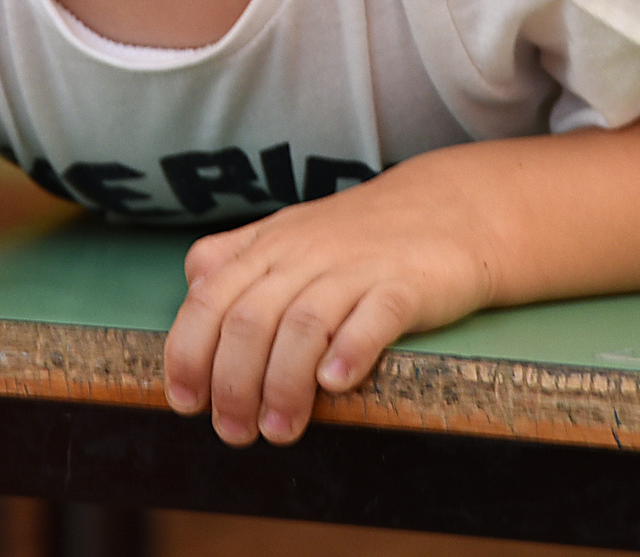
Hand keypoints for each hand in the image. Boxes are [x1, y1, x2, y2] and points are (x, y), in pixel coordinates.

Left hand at [162, 158, 497, 446]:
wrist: (454, 207)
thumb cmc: (362, 235)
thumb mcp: (289, 235)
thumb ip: (237, 260)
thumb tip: (191, 296)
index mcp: (270, 246)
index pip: (209, 298)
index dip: (188, 353)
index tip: (185, 402)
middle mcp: (306, 253)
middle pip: (250, 319)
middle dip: (232, 385)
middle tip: (235, 432)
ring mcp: (357, 266)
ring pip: (303, 323)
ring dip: (283, 384)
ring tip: (279, 429)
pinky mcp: (407, 283)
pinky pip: (375, 315)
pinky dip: (351, 350)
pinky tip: (336, 383)